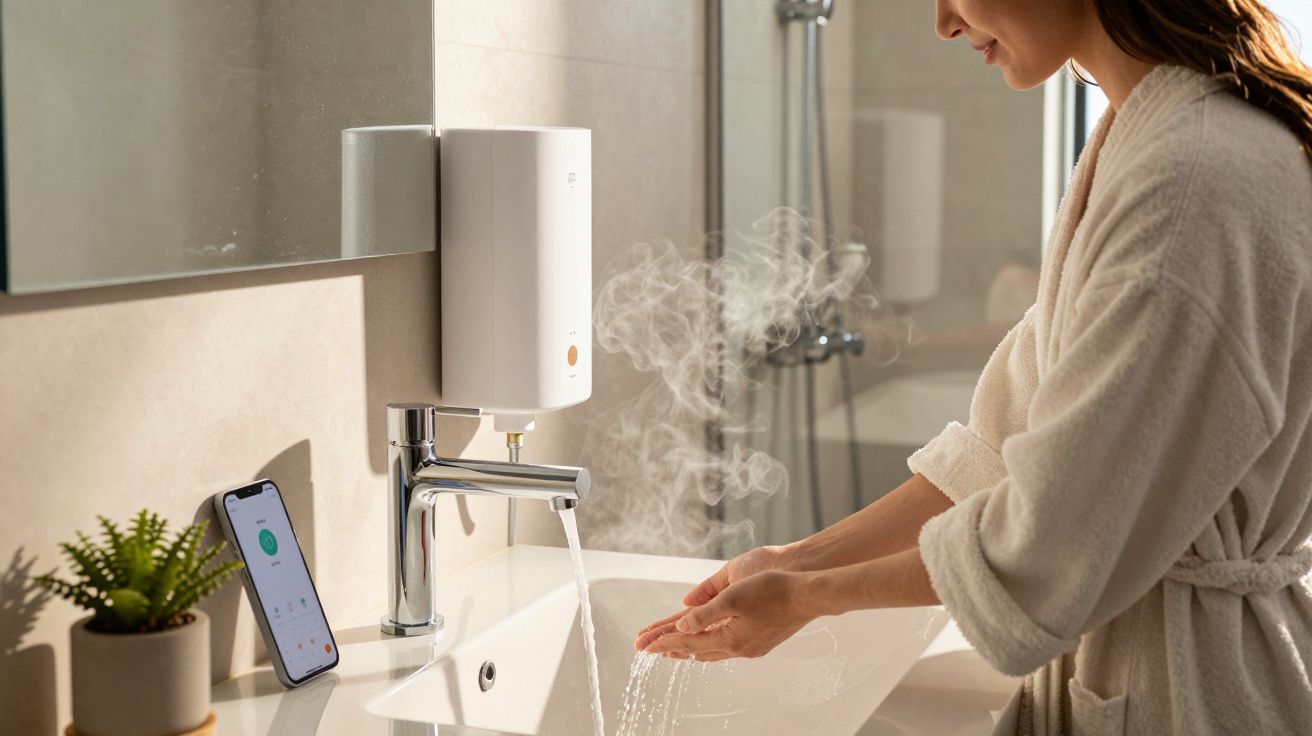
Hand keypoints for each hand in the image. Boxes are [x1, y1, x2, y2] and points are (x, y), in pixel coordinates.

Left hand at [634, 545, 787, 651]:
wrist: (808, 594)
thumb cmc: (772, 590)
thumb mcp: (732, 597)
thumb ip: (704, 613)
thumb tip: (682, 626)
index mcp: (729, 639)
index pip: (687, 642)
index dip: (663, 641)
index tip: (643, 645)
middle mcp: (739, 648)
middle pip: (696, 650)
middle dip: (672, 647)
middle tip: (649, 647)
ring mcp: (751, 646)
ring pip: (712, 650)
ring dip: (691, 648)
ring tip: (674, 648)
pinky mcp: (761, 640)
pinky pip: (726, 646)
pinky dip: (710, 644)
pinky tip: (710, 640)